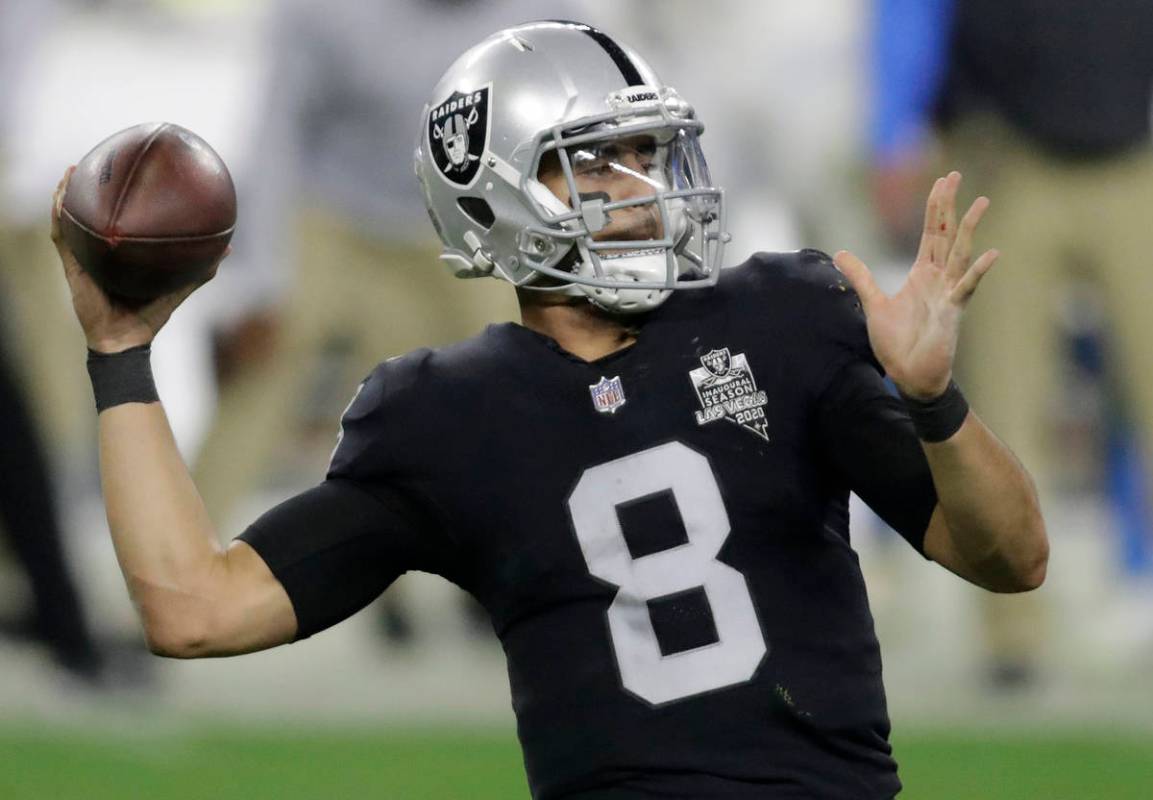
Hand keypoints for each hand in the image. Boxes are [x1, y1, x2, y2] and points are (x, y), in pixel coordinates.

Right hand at [51, 166, 228, 353]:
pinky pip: (61, 237)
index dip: (119, 200)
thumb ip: (199, 270)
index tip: (128, 174)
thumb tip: (227, 248)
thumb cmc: (149, 317)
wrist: (125, 340)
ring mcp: (84, 259)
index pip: (118, 223)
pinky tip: (60, 197)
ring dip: (67, 195)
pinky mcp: (72, 267)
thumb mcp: (178, 288)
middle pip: (91, 216)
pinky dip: (59, 216)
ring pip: (70, 220)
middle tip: (97, 164)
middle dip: (89, 191)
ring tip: (71, 171)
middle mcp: (101, 254)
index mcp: (122, 256)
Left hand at [833, 171, 997, 399]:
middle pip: (946, 234)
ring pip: (961, 253)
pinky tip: (991, 254)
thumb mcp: (873, 304)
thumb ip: (861, 277)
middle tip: (956, 174)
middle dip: (950, 205)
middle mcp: (938, 278)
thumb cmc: (896, 344)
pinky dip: (978, 272)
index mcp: (922, 274)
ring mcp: (948, 293)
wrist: (909, 376)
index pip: (931, 233)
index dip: (936, 207)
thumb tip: (840, 253)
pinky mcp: (952, 312)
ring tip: (982, 202)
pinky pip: (966, 288)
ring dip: (970, 228)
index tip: (943, 181)